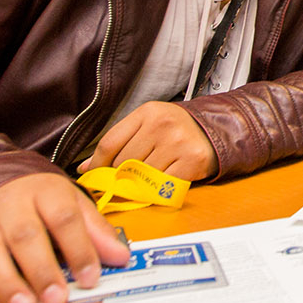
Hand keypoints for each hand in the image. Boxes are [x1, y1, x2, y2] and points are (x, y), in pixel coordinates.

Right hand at [0, 173, 129, 302]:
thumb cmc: (41, 203)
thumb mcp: (73, 205)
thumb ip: (96, 232)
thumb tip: (121, 258)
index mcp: (44, 192)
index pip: (64, 218)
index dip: (80, 248)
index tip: (91, 278)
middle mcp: (9, 206)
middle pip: (24, 236)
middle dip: (41, 271)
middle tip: (56, 299)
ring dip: (6, 283)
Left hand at [79, 101, 217, 179]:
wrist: (217, 129)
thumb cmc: (177, 130)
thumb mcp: (147, 125)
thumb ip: (119, 143)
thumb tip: (86, 169)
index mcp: (147, 112)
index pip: (110, 143)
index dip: (97, 164)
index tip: (93, 175)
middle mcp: (162, 125)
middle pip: (123, 163)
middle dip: (121, 175)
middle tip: (126, 179)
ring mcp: (178, 143)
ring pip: (141, 176)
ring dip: (140, 183)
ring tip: (148, 178)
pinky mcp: (191, 161)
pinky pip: (162, 185)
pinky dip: (158, 189)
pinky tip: (162, 181)